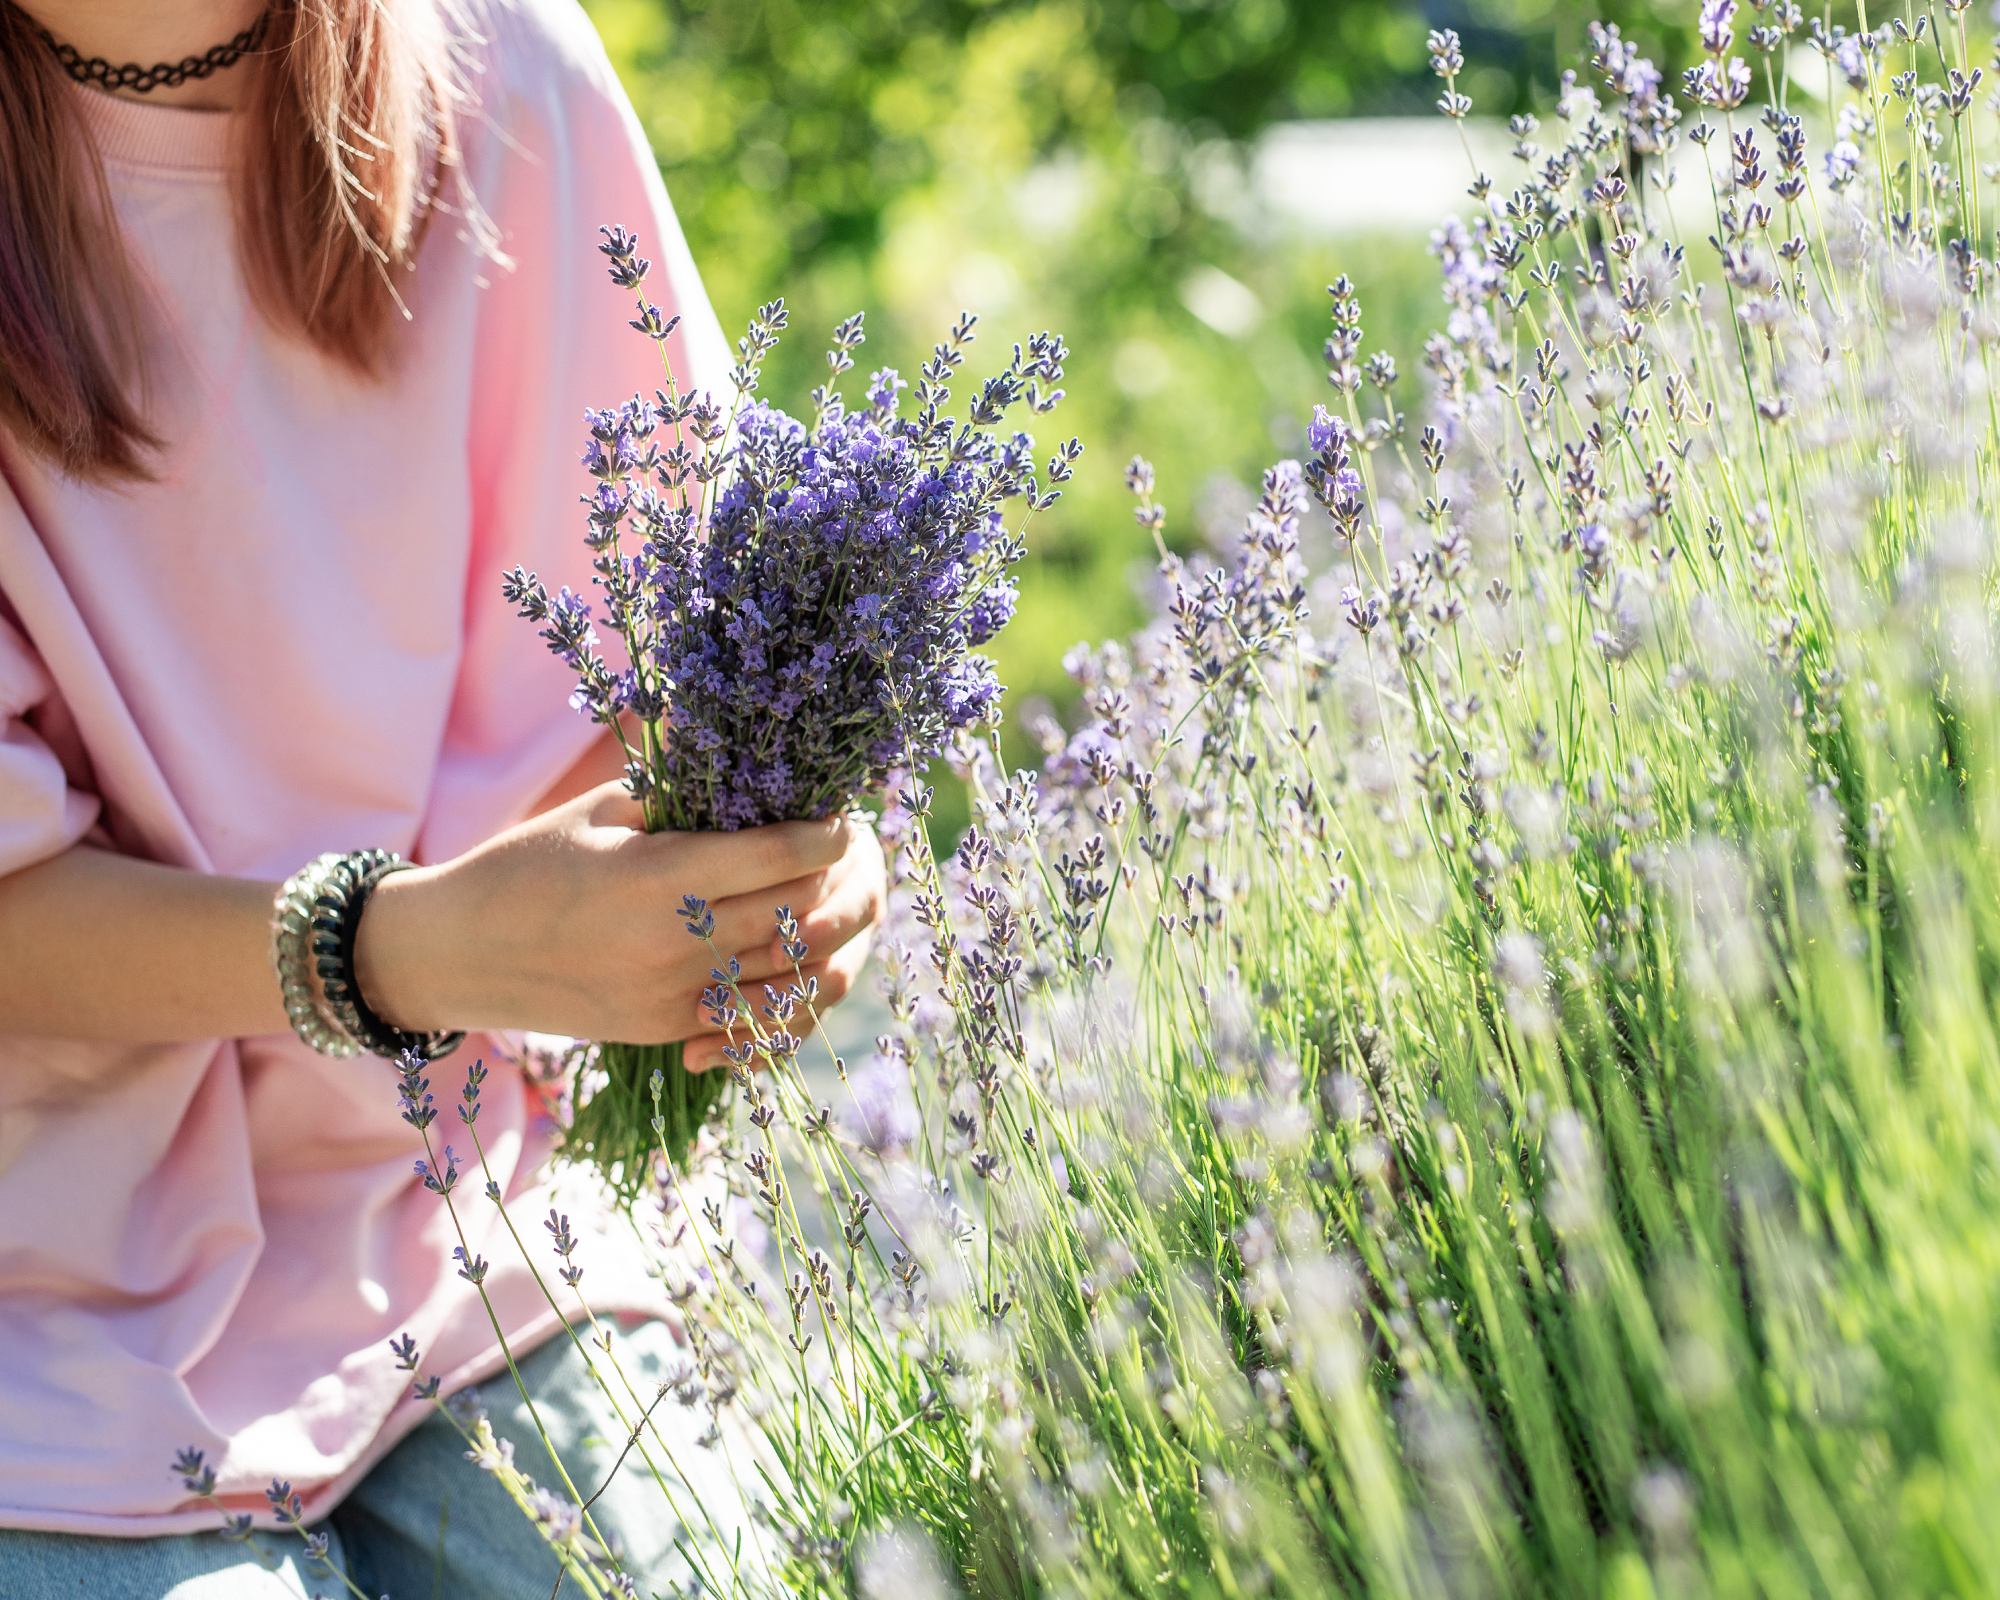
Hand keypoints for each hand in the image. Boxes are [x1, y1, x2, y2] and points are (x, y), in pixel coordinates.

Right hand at [355, 783, 885, 1063]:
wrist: (456, 955)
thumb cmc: (524, 864)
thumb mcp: (598, 809)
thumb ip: (677, 782)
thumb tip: (742, 740)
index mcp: (657, 878)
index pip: (776, 855)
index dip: (823, 833)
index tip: (840, 814)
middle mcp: (673, 944)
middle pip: (796, 912)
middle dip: (835, 879)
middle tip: (849, 852)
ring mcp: (672, 997)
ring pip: (787, 971)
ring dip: (823, 934)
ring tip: (837, 898)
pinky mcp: (667, 1030)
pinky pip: (754, 1016)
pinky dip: (787, 985)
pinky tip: (802, 954)